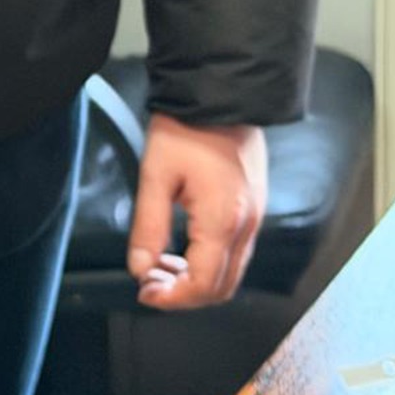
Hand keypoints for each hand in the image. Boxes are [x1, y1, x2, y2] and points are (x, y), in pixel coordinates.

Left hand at [126, 113, 267, 308]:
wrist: (222, 96)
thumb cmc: (188, 129)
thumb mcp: (154, 177)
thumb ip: (148, 228)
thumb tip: (139, 268)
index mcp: (223, 220)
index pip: (203, 285)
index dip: (172, 298)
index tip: (145, 292)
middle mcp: (247, 224)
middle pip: (221, 288)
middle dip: (183, 295)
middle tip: (150, 283)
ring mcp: (255, 217)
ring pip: (231, 273)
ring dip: (195, 281)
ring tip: (160, 267)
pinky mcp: (254, 209)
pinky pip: (236, 253)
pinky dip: (209, 263)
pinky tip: (182, 252)